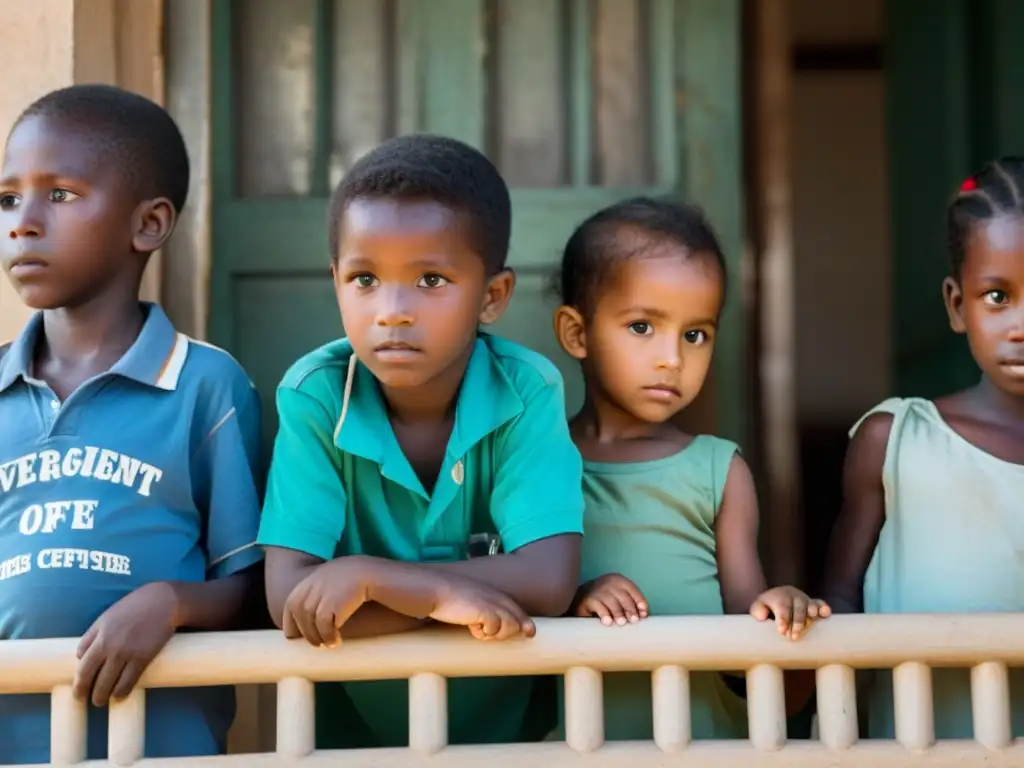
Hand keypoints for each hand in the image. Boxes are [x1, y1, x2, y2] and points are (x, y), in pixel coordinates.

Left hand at [74, 582, 179, 706]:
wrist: (162, 601)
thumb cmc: (133, 607)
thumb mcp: (106, 617)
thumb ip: (91, 636)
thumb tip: (80, 657)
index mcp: (99, 636)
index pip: (82, 665)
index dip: (78, 681)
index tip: (78, 689)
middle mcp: (109, 646)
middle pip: (90, 677)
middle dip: (85, 692)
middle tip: (86, 699)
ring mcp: (126, 653)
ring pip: (108, 683)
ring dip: (102, 696)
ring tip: (102, 700)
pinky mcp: (143, 658)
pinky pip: (128, 681)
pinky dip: (121, 691)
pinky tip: (119, 695)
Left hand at [282, 558, 368, 648]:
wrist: (371, 573)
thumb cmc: (355, 578)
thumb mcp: (333, 577)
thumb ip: (321, 589)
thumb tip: (313, 615)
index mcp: (311, 580)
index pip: (292, 603)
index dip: (291, 621)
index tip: (295, 634)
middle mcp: (313, 586)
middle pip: (299, 614)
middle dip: (305, 632)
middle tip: (315, 643)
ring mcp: (321, 594)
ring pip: (310, 622)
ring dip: (316, 637)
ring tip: (327, 644)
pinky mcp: (331, 604)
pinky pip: (324, 626)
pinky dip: (328, 636)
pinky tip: (336, 641)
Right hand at [429, 576, 535, 640]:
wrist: (434, 590)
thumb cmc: (447, 597)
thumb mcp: (469, 601)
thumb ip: (480, 609)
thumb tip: (484, 625)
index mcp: (493, 593)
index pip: (515, 608)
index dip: (524, 620)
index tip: (530, 632)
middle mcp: (496, 597)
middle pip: (516, 620)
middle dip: (510, 631)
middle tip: (486, 633)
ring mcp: (493, 604)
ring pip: (508, 628)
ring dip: (493, 633)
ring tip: (476, 628)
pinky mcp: (486, 613)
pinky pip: (493, 630)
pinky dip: (483, 632)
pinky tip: (471, 626)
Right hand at [573, 573, 647, 625]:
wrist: (581, 599)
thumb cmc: (606, 602)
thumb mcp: (619, 600)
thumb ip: (631, 605)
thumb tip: (644, 615)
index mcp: (619, 580)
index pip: (632, 589)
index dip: (639, 602)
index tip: (643, 614)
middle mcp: (608, 582)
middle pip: (623, 596)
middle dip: (630, 609)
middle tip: (633, 621)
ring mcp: (597, 589)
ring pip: (611, 601)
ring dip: (618, 613)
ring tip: (621, 623)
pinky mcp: (588, 599)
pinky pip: (598, 606)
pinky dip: (604, 614)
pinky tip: (608, 622)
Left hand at [749, 586, 830, 639]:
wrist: (777, 598)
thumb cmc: (766, 607)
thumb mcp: (758, 607)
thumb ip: (756, 610)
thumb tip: (763, 616)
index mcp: (779, 596)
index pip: (782, 607)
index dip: (783, 620)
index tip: (781, 632)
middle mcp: (793, 596)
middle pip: (798, 608)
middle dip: (797, 623)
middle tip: (792, 637)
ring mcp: (805, 599)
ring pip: (810, 606)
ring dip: (810, 616)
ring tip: (808, 624)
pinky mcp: (814, 604)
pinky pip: (821, 604)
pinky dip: (824, 608)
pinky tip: (825, 614)